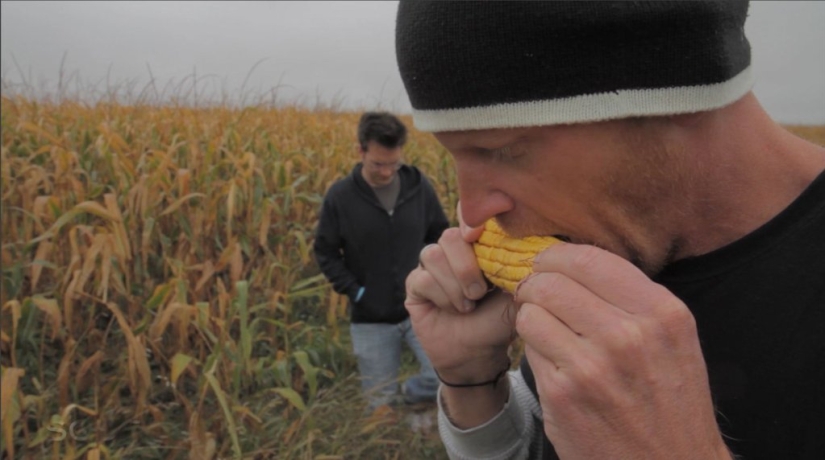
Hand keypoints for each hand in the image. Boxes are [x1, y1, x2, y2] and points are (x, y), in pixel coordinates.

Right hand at [405, 203, 514, 381]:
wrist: (476, 354)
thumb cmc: (497, 322)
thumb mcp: (516, 295)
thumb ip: (519, 269)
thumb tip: (531, 247)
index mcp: (476, 246)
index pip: (468, 218)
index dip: (471, 222)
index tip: (478, 234)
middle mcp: (452, 252)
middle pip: (450, 236)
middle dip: (466, 266)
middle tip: (479, 292)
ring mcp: (431, 267)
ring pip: (433, 254)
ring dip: (454, 284)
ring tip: (467, 305)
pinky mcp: (414, 285)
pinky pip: (421, 278)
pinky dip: (441, 296)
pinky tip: (451, 310)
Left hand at [515, 243, 729, 459]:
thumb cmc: (669, 402)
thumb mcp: (672, 341)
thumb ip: (632, 298)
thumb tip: (574, 259)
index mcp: (661, 313)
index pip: (589, 258)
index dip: (556, 256)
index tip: (548, 263)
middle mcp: (629, 335)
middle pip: (552, 280)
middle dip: (536, 284)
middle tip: (537, 295)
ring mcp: (592, 365)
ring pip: (531, 311)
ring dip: (531, 316)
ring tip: (546, 329)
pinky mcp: (562, 393)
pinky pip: (527, 347)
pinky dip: (533, 349)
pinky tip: (552, 361)